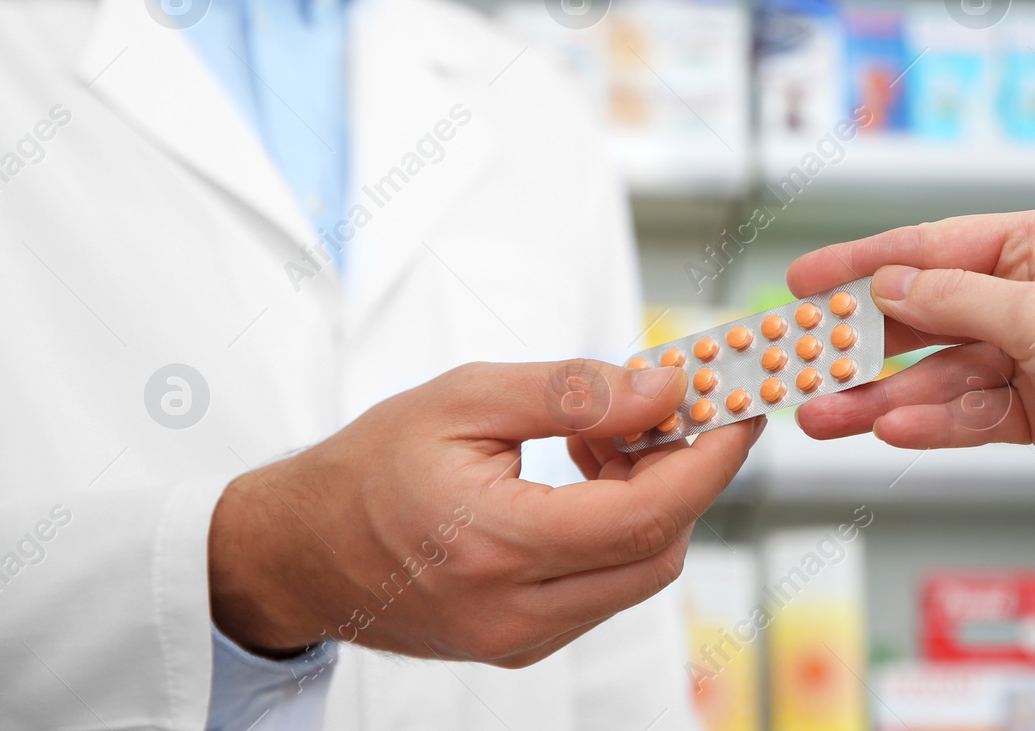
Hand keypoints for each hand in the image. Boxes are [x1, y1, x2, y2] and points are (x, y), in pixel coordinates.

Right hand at [209, 360, 760, 664]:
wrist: (296, 550)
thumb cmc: (370, 466)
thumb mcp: (466, 399)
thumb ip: (574, 393)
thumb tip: (666, 390)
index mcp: (497, 544)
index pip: (647, 516)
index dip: (709, 460)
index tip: (738, 408)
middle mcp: (515, 611)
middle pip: (657, 551)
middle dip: (684, 475)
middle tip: (666, 411)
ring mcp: (519, 638)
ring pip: (637, 573)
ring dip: (649, 500)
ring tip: (603, 439)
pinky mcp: (520, 643)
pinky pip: (603, 588)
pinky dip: (616, 530)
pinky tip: (582, 479)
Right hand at [788, 211, 1034, 526]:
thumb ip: (953, 298)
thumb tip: (885, 281)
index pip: (929, 248)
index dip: (859, 264)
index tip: (801, 282)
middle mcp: (1032, 295)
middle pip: (925, 316)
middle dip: (863, 345)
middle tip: (798, 363)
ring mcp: (1033, 357)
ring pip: (937, 375)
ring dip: (882, 398)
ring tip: (822, 418)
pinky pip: (966, 415)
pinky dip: (930, 425)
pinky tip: (888, 433)